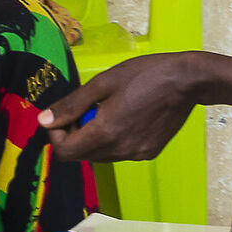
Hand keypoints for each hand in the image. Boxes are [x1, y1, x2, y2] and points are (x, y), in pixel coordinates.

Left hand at [36, 53, 204, 164]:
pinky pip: (119, 153)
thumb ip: (71, 104)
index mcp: (106, 132)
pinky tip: (127, 117)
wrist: (187, 81)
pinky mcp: (148, 153)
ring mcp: (136, 154)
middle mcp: (120, 150)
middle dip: (74, 135)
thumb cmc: (145, 74)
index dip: (56, 135)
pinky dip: (114, 140)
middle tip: (87, 109)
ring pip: (99, 156)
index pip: (65, 152)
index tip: (63, 116)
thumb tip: (44, 120)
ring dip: (93, 138)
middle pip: (80, 156)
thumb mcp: (103, 83)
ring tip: (109, 111)